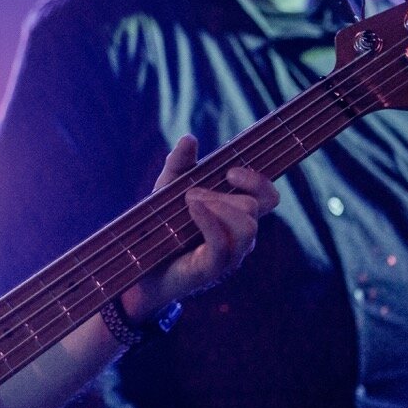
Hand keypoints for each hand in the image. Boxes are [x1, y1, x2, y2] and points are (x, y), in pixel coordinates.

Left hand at [121, 135, 278, 319]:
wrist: (139, 266)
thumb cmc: (161, 227)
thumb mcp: (168, 188)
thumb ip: (179, 163)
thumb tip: (190, 138)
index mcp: (236, 215)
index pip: (268, 197)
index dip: (258, 181)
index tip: (230, 172)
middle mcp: (240, 237)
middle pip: (253, 208)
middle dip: (222, 193)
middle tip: (191, 193)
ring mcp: (229, 256)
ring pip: (247, 226)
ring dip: (218, 205)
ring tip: (190, 201)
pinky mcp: (212, 270)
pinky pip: (222, 244)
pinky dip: (208, 219)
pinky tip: (191, 207)